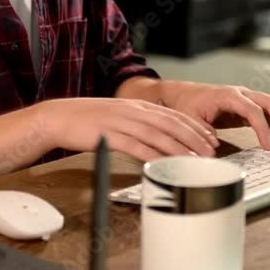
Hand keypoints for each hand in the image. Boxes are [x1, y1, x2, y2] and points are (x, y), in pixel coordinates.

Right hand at [36, 97, 219, 161]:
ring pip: (157, 135)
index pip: (173, 114)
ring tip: (195, 160)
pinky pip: (135, 146)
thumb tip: (158, 139)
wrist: (58, 118)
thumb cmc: (87, 120)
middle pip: (171, 123)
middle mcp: (133, 111)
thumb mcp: (118, 116)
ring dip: (179, 148)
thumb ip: (138, 124)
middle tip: (211, 152)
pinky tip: (164, 164)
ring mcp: (122, 122)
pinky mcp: (109, 135)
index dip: (195, 127)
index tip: (211, 138)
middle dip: (194, 138)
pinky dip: (152, 155)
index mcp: (137, 105)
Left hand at [159, 81, 269, 149]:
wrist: (183, 94)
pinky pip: (267, 113)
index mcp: (228, 95)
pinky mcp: (247, 107)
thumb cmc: (187, 103)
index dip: (262, 128)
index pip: (253, 110)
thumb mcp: (189, 118)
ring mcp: (246, 99)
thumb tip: (214, 148)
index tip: (267, 146)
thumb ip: (203, 132)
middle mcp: (241, 94)